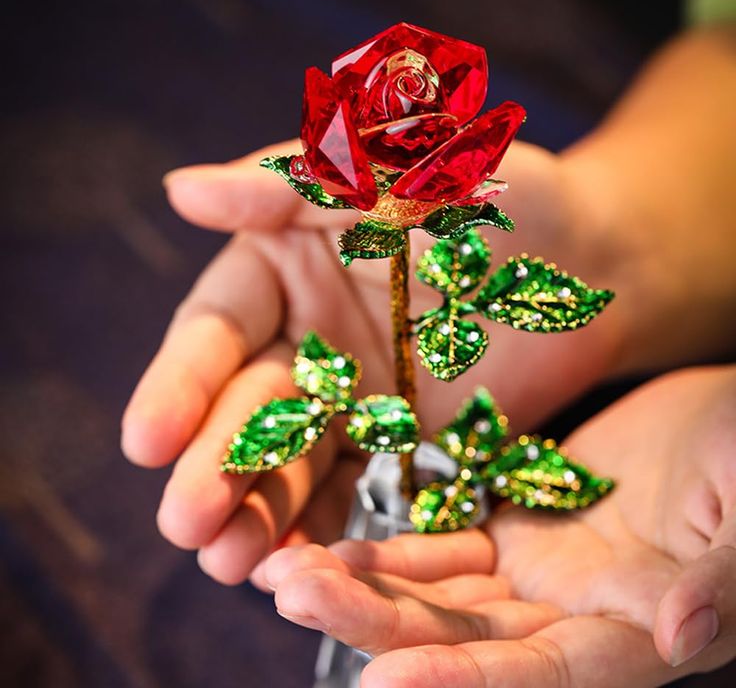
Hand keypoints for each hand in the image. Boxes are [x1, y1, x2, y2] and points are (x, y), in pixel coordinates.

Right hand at [120, 137, 627, 584]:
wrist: (594, 264)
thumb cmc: (503, 198)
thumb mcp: (403, 174)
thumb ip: (297, 185)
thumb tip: (179, 190)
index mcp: (286, 262)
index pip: (218, 326)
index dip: (181, 383)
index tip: (146, 440)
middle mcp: (306, 333)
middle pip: (247, 405)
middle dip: (215, 464)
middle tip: (185, 524)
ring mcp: (350, 394)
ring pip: (291, 459)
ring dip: (258, 511)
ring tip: (229, 564)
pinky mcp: (397, 441)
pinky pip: (354, 489)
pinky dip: (327, 528)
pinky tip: (300, 567)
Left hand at [266, 364, 735, 685]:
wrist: (720, 416)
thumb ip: (728, 580)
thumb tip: (684, 636)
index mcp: (638, 633)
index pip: (547, 675)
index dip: (468, 682)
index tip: (383, 681)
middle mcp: (576, 621)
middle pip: (467, 641)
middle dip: (378, 625)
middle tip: (292, 596)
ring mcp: (540, 579)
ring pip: (440, 597)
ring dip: (363, 589)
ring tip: (284, 572)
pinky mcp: (518, 533)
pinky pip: (444, 549)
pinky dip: (390, 552)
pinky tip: (331, 545)